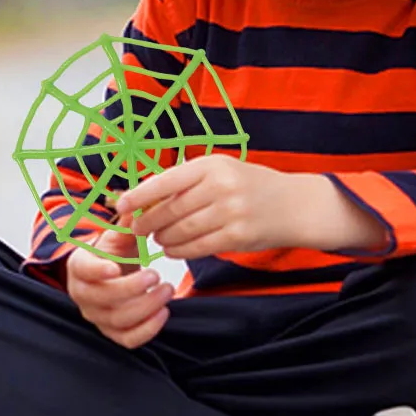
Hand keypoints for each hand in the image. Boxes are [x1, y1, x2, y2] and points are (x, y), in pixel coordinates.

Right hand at [65, 214, 174, 348]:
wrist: (113, 273)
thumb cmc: (114, 252)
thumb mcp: (119, 234)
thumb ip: (128, 219)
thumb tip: (136, 199)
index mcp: (80, 265)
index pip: (83, 270)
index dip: (98, 271)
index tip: (116, 268)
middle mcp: (83, 294)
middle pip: (103, 299)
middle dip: (133, 290)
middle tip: (157, 276)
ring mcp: (96, 316)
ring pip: (117, 320)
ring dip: (146, 307)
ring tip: (167, 290)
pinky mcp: (112, 333)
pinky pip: (127, 340)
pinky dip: (147, 330)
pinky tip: (163, 313)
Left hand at [114, 155, 306, 258]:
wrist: (295, 205)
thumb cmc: (251, 186)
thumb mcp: (221, 171)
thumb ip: (186, 181)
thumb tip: (144, 196)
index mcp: (212, 165)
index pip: (165, 181)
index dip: (138, 195)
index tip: (120, 206)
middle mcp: (221, 187)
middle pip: (170, 210)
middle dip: (147, 222)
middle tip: (136, 228)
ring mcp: (230, 213)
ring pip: (181, 231)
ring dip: (162, 237)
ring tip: (157, 238)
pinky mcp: (237, 237)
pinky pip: (197, 248)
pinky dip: (179, 250)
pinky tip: (173, 249)